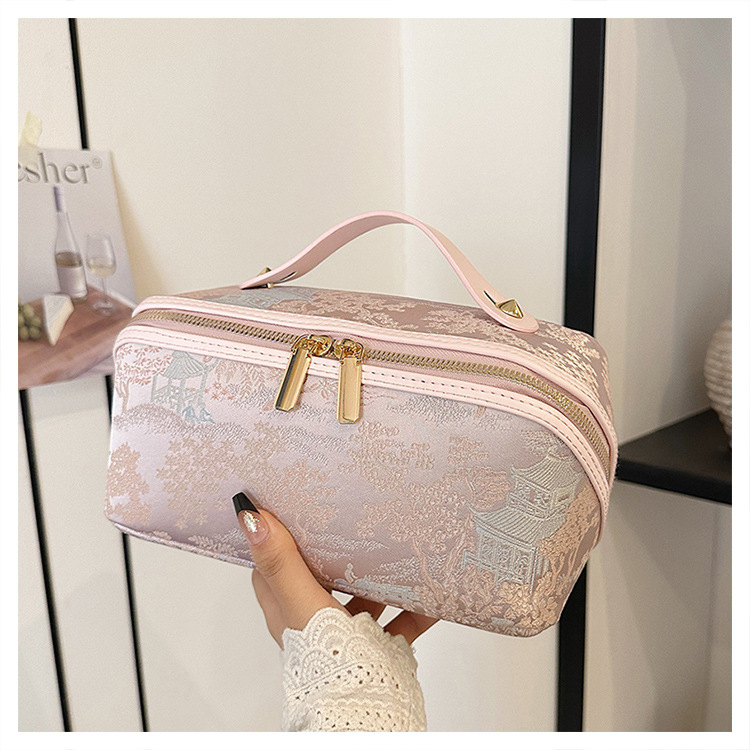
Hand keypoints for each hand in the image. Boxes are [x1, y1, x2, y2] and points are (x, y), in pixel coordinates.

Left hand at [233, 492, 437, 646]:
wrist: (370, 713)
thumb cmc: (328, 661)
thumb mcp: (303, 602)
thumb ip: (281, 562)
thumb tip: (249, 518)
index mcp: (289, 612)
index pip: (272, 570)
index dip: (278, 541)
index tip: (291, 512)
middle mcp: (316, 625)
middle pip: (319, 580)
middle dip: (334, 553)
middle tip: (349, 520)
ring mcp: (348, 639)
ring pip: (361, 599)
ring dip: (375, 577)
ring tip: (392, 548)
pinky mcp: (380, 651)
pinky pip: (401, 621)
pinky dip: (416, 606)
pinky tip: (431, 591)